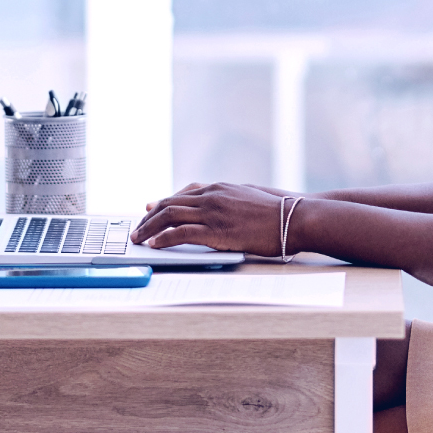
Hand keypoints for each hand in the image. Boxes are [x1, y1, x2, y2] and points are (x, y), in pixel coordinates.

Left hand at [131, 182, 292, 255]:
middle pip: (171, 203)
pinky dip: (163, 238)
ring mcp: (213, 212)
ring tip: (139, 238)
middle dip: (150, 217)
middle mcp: (212, 196)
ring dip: (149, 228)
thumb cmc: (278, 212)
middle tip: (138, 228)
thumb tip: (221, 206)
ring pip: (170, 216)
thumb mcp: (250, 197)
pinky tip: (155, 245)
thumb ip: (230, 199)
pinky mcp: (216, 231)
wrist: (295, 218)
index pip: (183, 193)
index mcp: (220, 188)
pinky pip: (181, 233)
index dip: (163, 202)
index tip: (150, 209)